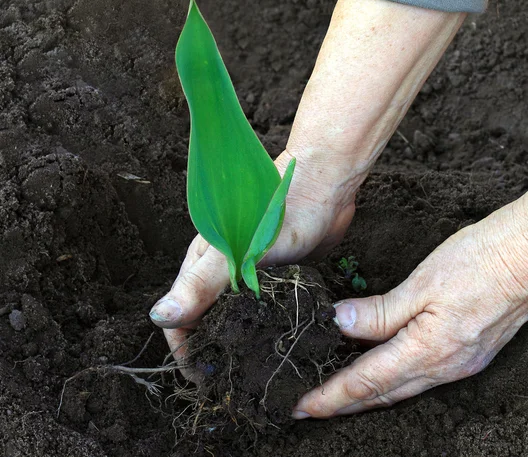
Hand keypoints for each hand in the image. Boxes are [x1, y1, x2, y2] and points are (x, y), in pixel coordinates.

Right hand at [149, 148, 356, 376]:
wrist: (325, 188)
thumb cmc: (278, 213)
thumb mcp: (237, 251)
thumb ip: (201, 283)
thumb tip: (160, 318)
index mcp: (201, 263)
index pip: (179, 315)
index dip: (185, 348)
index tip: (203, 377)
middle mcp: (220, 272)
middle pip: (204, 319)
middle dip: (210, 350)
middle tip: (230, 382)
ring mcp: (247, 274)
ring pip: (233, 317)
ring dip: (235, 343)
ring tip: (250, 372)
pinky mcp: (273, 276)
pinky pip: (259, 309)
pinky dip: (259, 328)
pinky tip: (271, 346)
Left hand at [292, 199, 527, 417]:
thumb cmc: (479, 260)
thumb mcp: (422, 282)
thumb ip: (380, 311)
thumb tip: (339, 323)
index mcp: (429, 350)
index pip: (367, 382)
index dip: (332, 396)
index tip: (302, 405)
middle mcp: (445, 367)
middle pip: (383, 394)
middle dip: (344, 403)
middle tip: (310, 406)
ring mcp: (460, 363)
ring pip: (402, 389)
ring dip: (368, 395)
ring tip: (338, 394)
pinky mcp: (470, 353)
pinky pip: (421, 377)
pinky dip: (394, 381)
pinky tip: (382, 372)